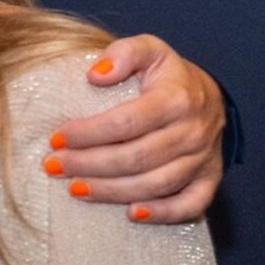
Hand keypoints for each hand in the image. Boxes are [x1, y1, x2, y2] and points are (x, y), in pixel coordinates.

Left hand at [49, 34, 224, 222]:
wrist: (209, 96)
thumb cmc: (168, 76)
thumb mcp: (149, 50)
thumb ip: (124, 53)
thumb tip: (95, 74)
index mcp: (177, 99)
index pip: (126, 122)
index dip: (88, 133)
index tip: (56, 138)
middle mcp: (193, 131)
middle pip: (135, 157)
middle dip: (89, 164)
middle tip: (54, 166)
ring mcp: (203, 158)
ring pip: (155, 184)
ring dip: (111, 191)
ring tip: (74, 188)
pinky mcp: (208, 178)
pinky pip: (190, 204)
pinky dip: (163, 213)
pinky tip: (131, 214)